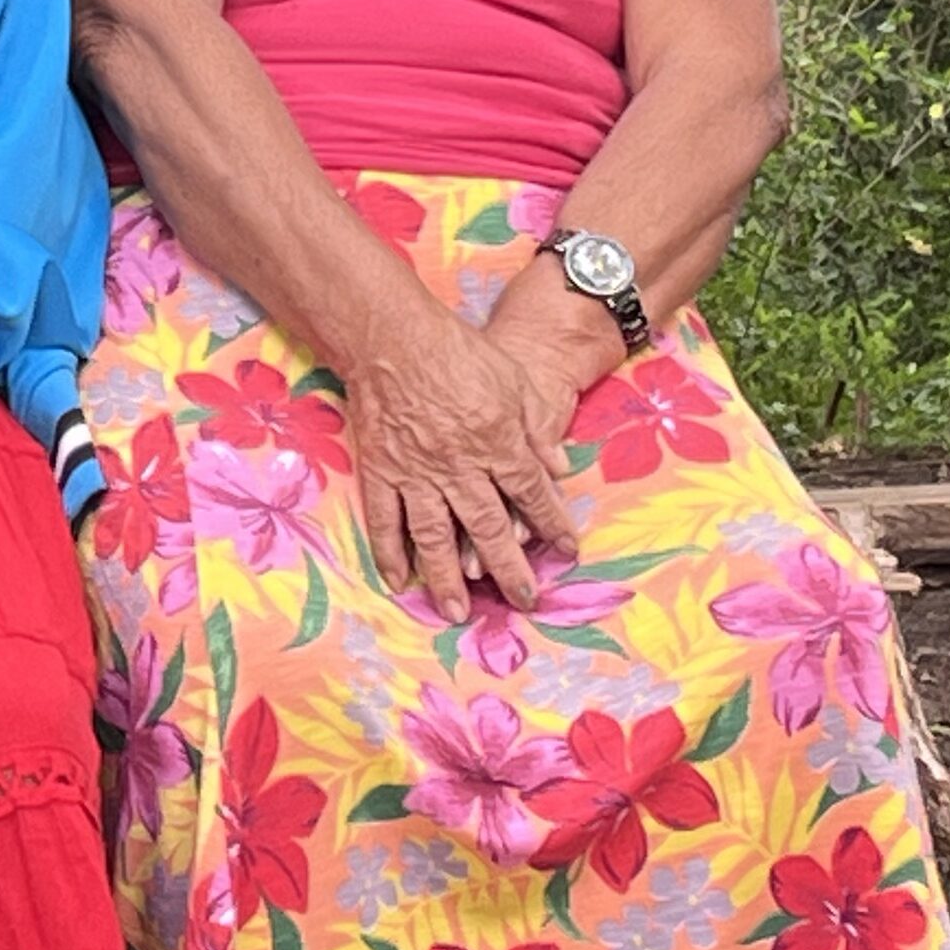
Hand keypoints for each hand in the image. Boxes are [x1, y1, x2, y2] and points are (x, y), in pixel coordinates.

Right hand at [338, 313, 584, 616]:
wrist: (391, 337)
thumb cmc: (456, 352)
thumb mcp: (513, 380)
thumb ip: (537, 426)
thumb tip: (562, 468)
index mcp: (498, 443)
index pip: (532, 494)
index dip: (553, 524)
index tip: (568, 551)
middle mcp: (460, 467)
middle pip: (490, 528)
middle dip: (509, 570)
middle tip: (523, 601)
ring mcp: (416, 473)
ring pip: (437, 537)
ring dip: (448, 578)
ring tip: (457, 612)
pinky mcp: (381, 471)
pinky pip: (386, 519)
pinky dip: (390, 552)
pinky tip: (399, 580)